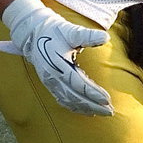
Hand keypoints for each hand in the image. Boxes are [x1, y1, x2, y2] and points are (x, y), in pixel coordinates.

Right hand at [0, 0, 112, 115]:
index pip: (78, 84)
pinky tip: (87, 110)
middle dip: (93, 105)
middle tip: (110, 111)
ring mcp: (50, 82)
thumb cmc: (53, 30)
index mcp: (58, 65)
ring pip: (69, 100)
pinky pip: (62, 99)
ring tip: (102, 112)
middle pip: (74, 96)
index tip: (107, 100)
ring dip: (85, 108)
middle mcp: (52, 76)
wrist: (32, 32)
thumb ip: (88, 36)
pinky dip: (75, 106)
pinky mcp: (49, 84)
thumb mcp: (71, 30)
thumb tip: (105, 36)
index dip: (93, 93)